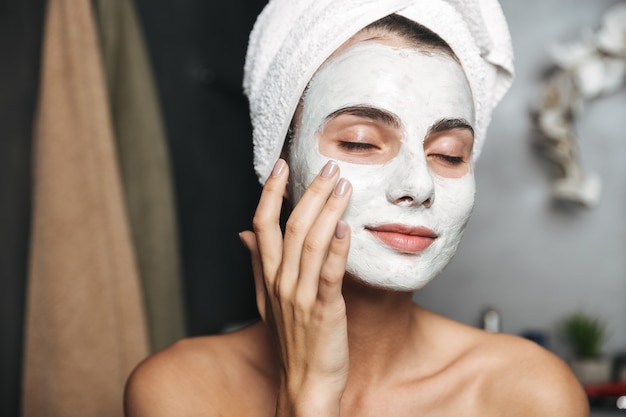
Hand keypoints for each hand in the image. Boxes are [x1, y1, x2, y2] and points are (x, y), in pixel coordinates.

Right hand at [240, 159, 351, 415]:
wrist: (304, 382)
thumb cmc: (291, 340)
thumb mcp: (266, 299)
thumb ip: (257, 263)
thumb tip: (244, 234)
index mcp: (267, 276)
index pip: (261, 224)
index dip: (270, 192)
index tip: (280, 165)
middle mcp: (280, 281)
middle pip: (290, 226)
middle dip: (308, 192)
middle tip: (327, 167)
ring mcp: (300, 296)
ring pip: (310, 243)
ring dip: (327, 211)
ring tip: (342, 185)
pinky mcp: (324, 310)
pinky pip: (328, 273)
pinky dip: (336, 248)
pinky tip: (345, 226)